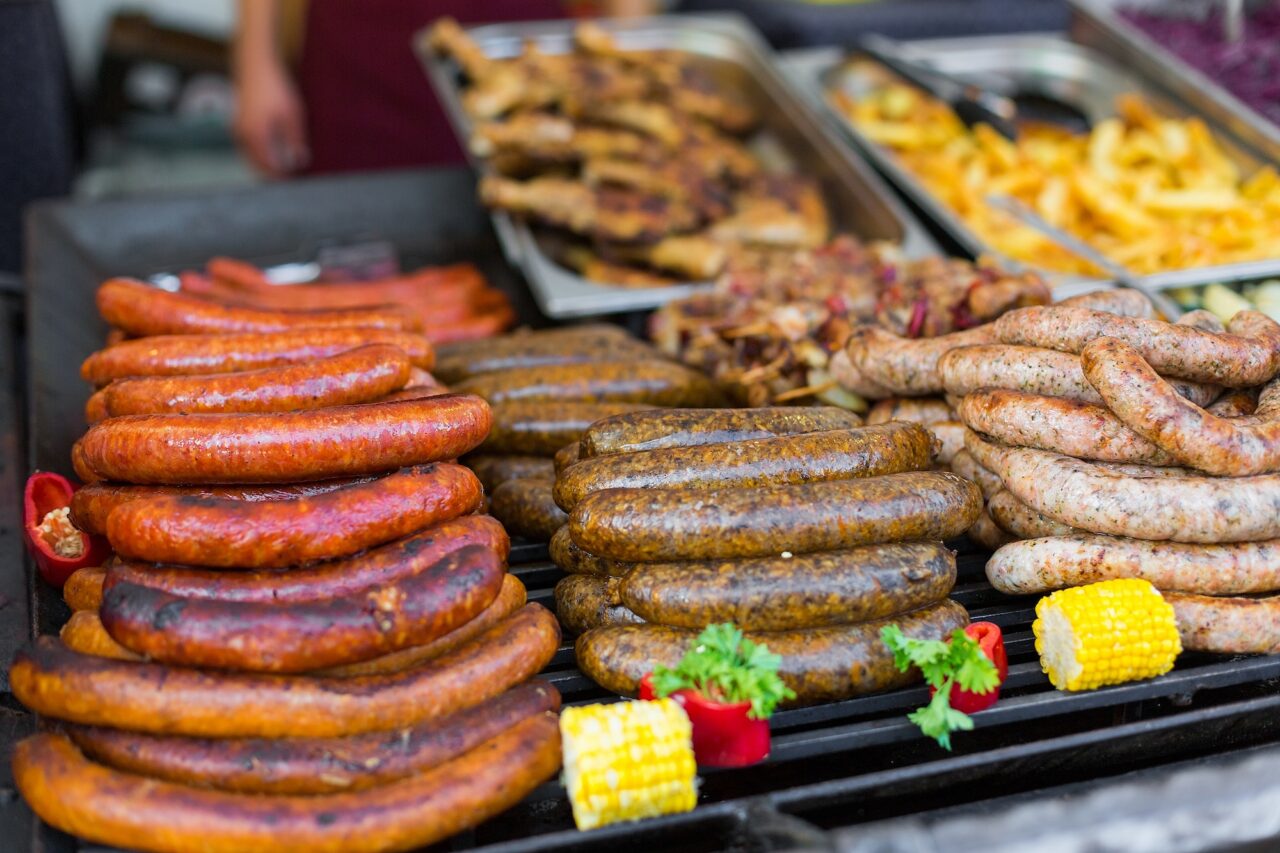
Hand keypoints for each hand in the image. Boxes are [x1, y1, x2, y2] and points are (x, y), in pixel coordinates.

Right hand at [233, 52, 308, 177]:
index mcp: (256, 136)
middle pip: (257, 165)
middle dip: (272, 174)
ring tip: (283, 169)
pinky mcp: (238, 123)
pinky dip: (259, 154)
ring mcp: (237, 130)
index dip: (281, 176)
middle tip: (289, 180)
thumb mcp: (292, 116)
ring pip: (250, 157)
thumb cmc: (276, 88)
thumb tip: (300, 162)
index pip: (268, 166)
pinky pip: (248, 147)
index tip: (294, 181)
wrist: (255, 65)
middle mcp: (242, 135)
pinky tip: (273, 154)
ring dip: (265, 164)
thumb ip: (296, 141)